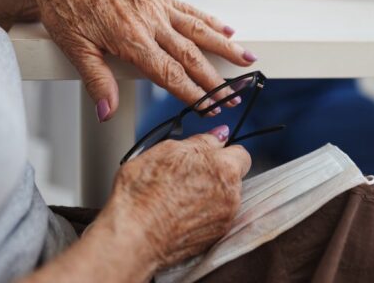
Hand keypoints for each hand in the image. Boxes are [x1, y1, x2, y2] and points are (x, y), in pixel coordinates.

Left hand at [16, 0, 256, 119]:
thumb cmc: (65, 10)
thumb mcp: (73, 49)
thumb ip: (96, 81)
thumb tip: (106, 112)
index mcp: (130, 38)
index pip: (169, 73)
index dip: (193, 93)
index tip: (211, 108)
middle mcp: (149, 21)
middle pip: (191, 55)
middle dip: (216, 79)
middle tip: (236, 96)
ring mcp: (156, 6)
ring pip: (198, 30)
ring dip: (226, 46)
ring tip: (248, 60)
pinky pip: (189, 10)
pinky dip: (210, 20)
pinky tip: (227, 29)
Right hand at [98, 126, 250, 270]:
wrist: (133, 237)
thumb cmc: (144, 194)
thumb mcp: (167, 150)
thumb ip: (201, 141)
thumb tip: (219, 135)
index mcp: (224, 168)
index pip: (241, 154)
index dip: (222, 153)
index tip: (207, 156)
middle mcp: (231, 194)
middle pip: (233, 177)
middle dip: (217, 173)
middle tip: (188, 176)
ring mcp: (225, 218)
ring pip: (225, 198)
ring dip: (210, 194)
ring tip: (179, 198)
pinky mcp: (215, 237)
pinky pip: (215, 218)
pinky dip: (203, 215)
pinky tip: (180, 214)